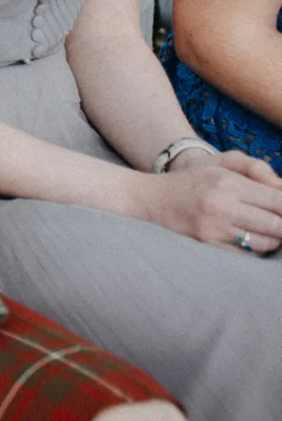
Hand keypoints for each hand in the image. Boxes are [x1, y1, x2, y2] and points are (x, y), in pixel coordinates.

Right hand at [137, 149, 281, 251]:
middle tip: (280, 224)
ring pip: (263, 243)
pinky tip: (250, 240)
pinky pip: (245, 255)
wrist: (151, 198)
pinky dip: (255, 249)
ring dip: (273, 240)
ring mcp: (213, 228)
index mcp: (227, 183)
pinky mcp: (207, 244)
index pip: (278, 201)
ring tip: (269, 232)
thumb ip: (257, 173)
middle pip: (276, 225)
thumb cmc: (193, 181)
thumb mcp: (222, 165)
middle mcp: (221, 206)